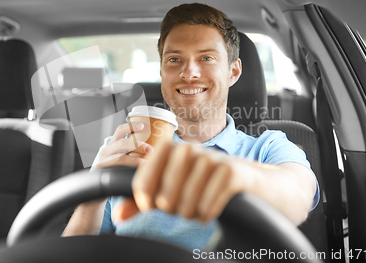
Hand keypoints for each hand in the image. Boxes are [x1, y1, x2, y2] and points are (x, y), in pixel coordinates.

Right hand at [92, 122, 153, 169]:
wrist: (95, 178)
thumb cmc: (112, 165)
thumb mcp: (118, 154)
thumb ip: (130, 150)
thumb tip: (151, 148)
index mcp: (112, 144)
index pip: (120, 130)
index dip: (131, 126)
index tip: (142, 126)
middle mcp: (107, 150)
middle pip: (122, 143)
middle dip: (138, 145)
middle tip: (150, 149)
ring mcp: (104, 159)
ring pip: (120, 157)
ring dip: (135, 159)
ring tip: (146, 162)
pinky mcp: (103, 168)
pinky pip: (117, 167)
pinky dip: (130, 166)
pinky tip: (139, 168)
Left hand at [113, 141, 246, 222]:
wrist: (248, 178)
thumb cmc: (203, 183)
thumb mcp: (172, 188)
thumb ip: (143, 200)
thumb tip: (118, 215)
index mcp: (170, 149)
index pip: (144, 176)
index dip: (143, 197)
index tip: (149, 206)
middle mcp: (189, 149)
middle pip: (165, 194)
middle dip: (171, 209)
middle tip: (180, 208)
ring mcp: (211, 159)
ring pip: (186, 202)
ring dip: (190, 213)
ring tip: (195, 210)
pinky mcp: (231, 171)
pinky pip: (208, 204)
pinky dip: (206, 213)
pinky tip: (209, 211)